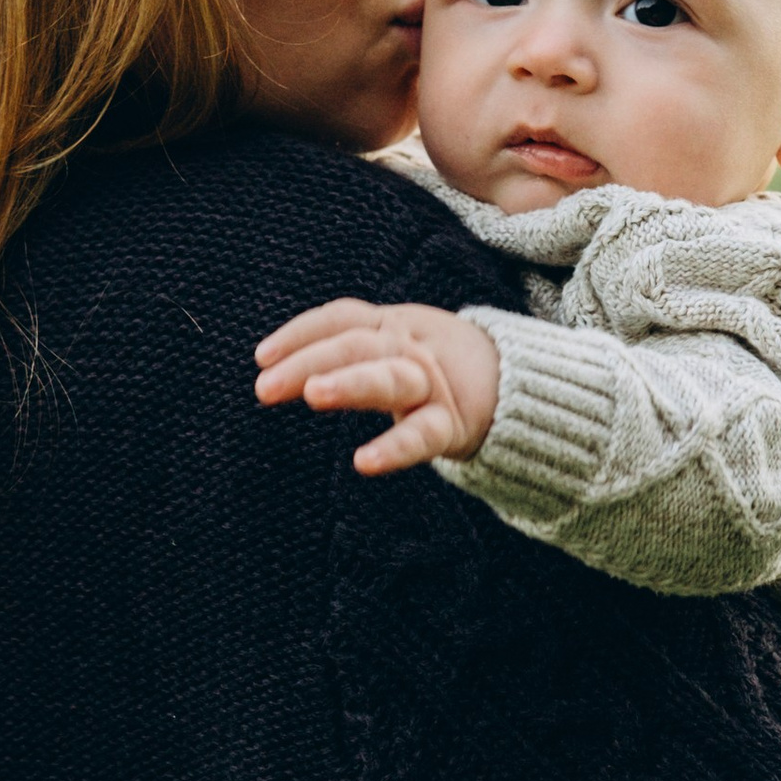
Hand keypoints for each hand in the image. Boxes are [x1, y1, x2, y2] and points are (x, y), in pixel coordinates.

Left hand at [253, 298, 503, 475]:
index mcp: (392, 326)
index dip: (300, 333)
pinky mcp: (452, 423)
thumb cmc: (437, 366)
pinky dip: (394, 448)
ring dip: (351, 382)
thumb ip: (349, 348)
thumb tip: (273, 366)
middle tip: (264, 385)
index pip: (341, 318)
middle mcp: (409, 347)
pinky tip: (364, 462)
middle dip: (307, 360)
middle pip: (355, 344)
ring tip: (312, 394)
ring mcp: (432, 383)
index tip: (261, 356)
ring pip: (390, 378)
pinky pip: (421, 435)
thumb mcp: (395, 344)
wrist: (519, 383)